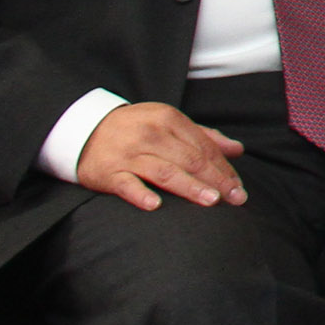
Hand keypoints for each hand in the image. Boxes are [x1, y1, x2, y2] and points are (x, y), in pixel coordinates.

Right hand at [77, 102, 245, 212]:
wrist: (85, 129)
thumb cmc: (136, 129)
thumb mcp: (168, 123)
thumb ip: (203, 136)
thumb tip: (238, 149)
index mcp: (168, 119)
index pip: (203, 147)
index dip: (224, 168)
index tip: (239, 188)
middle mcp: (150, 134)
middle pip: (190, 160)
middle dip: (216, 180)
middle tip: (236, 199)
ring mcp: (128, 154)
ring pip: (165, 172)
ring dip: (189, 187)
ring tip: (211, 200)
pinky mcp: (108, 172)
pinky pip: (126, 184)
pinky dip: (140, 194)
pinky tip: (155, 205)